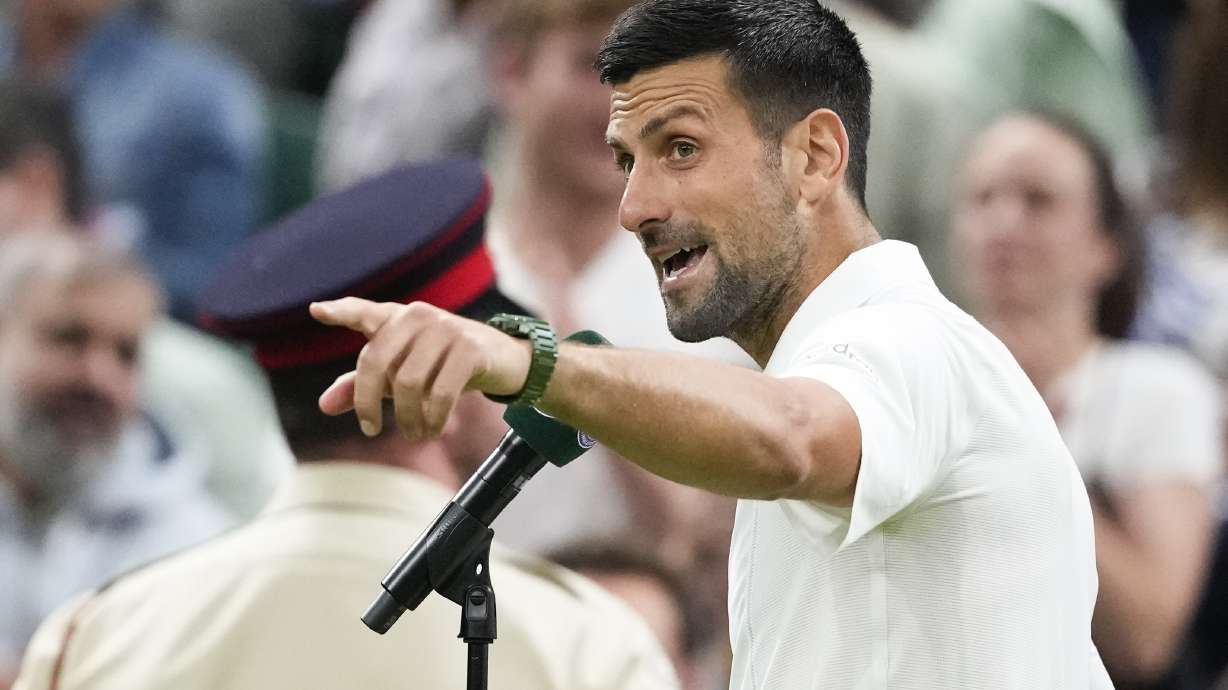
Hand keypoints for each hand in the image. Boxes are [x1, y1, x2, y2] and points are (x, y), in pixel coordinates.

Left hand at [309, 298, 531, 439]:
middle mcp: (417, 316)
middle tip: (370, 430)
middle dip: (367, 403)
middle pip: (375, 361)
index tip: (317, 311)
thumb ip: (363, 386)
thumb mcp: (402, 373)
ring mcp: (445, 329)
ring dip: (407, 419)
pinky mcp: (469, 349)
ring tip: (414, 434)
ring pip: (408, 384)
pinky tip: (433, 430)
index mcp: (397, 318)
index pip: (364, 312)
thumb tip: (324, 406)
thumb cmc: (444, 364)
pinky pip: (440, 394)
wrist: (503, 358)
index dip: (341, 312)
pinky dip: (433, 420)